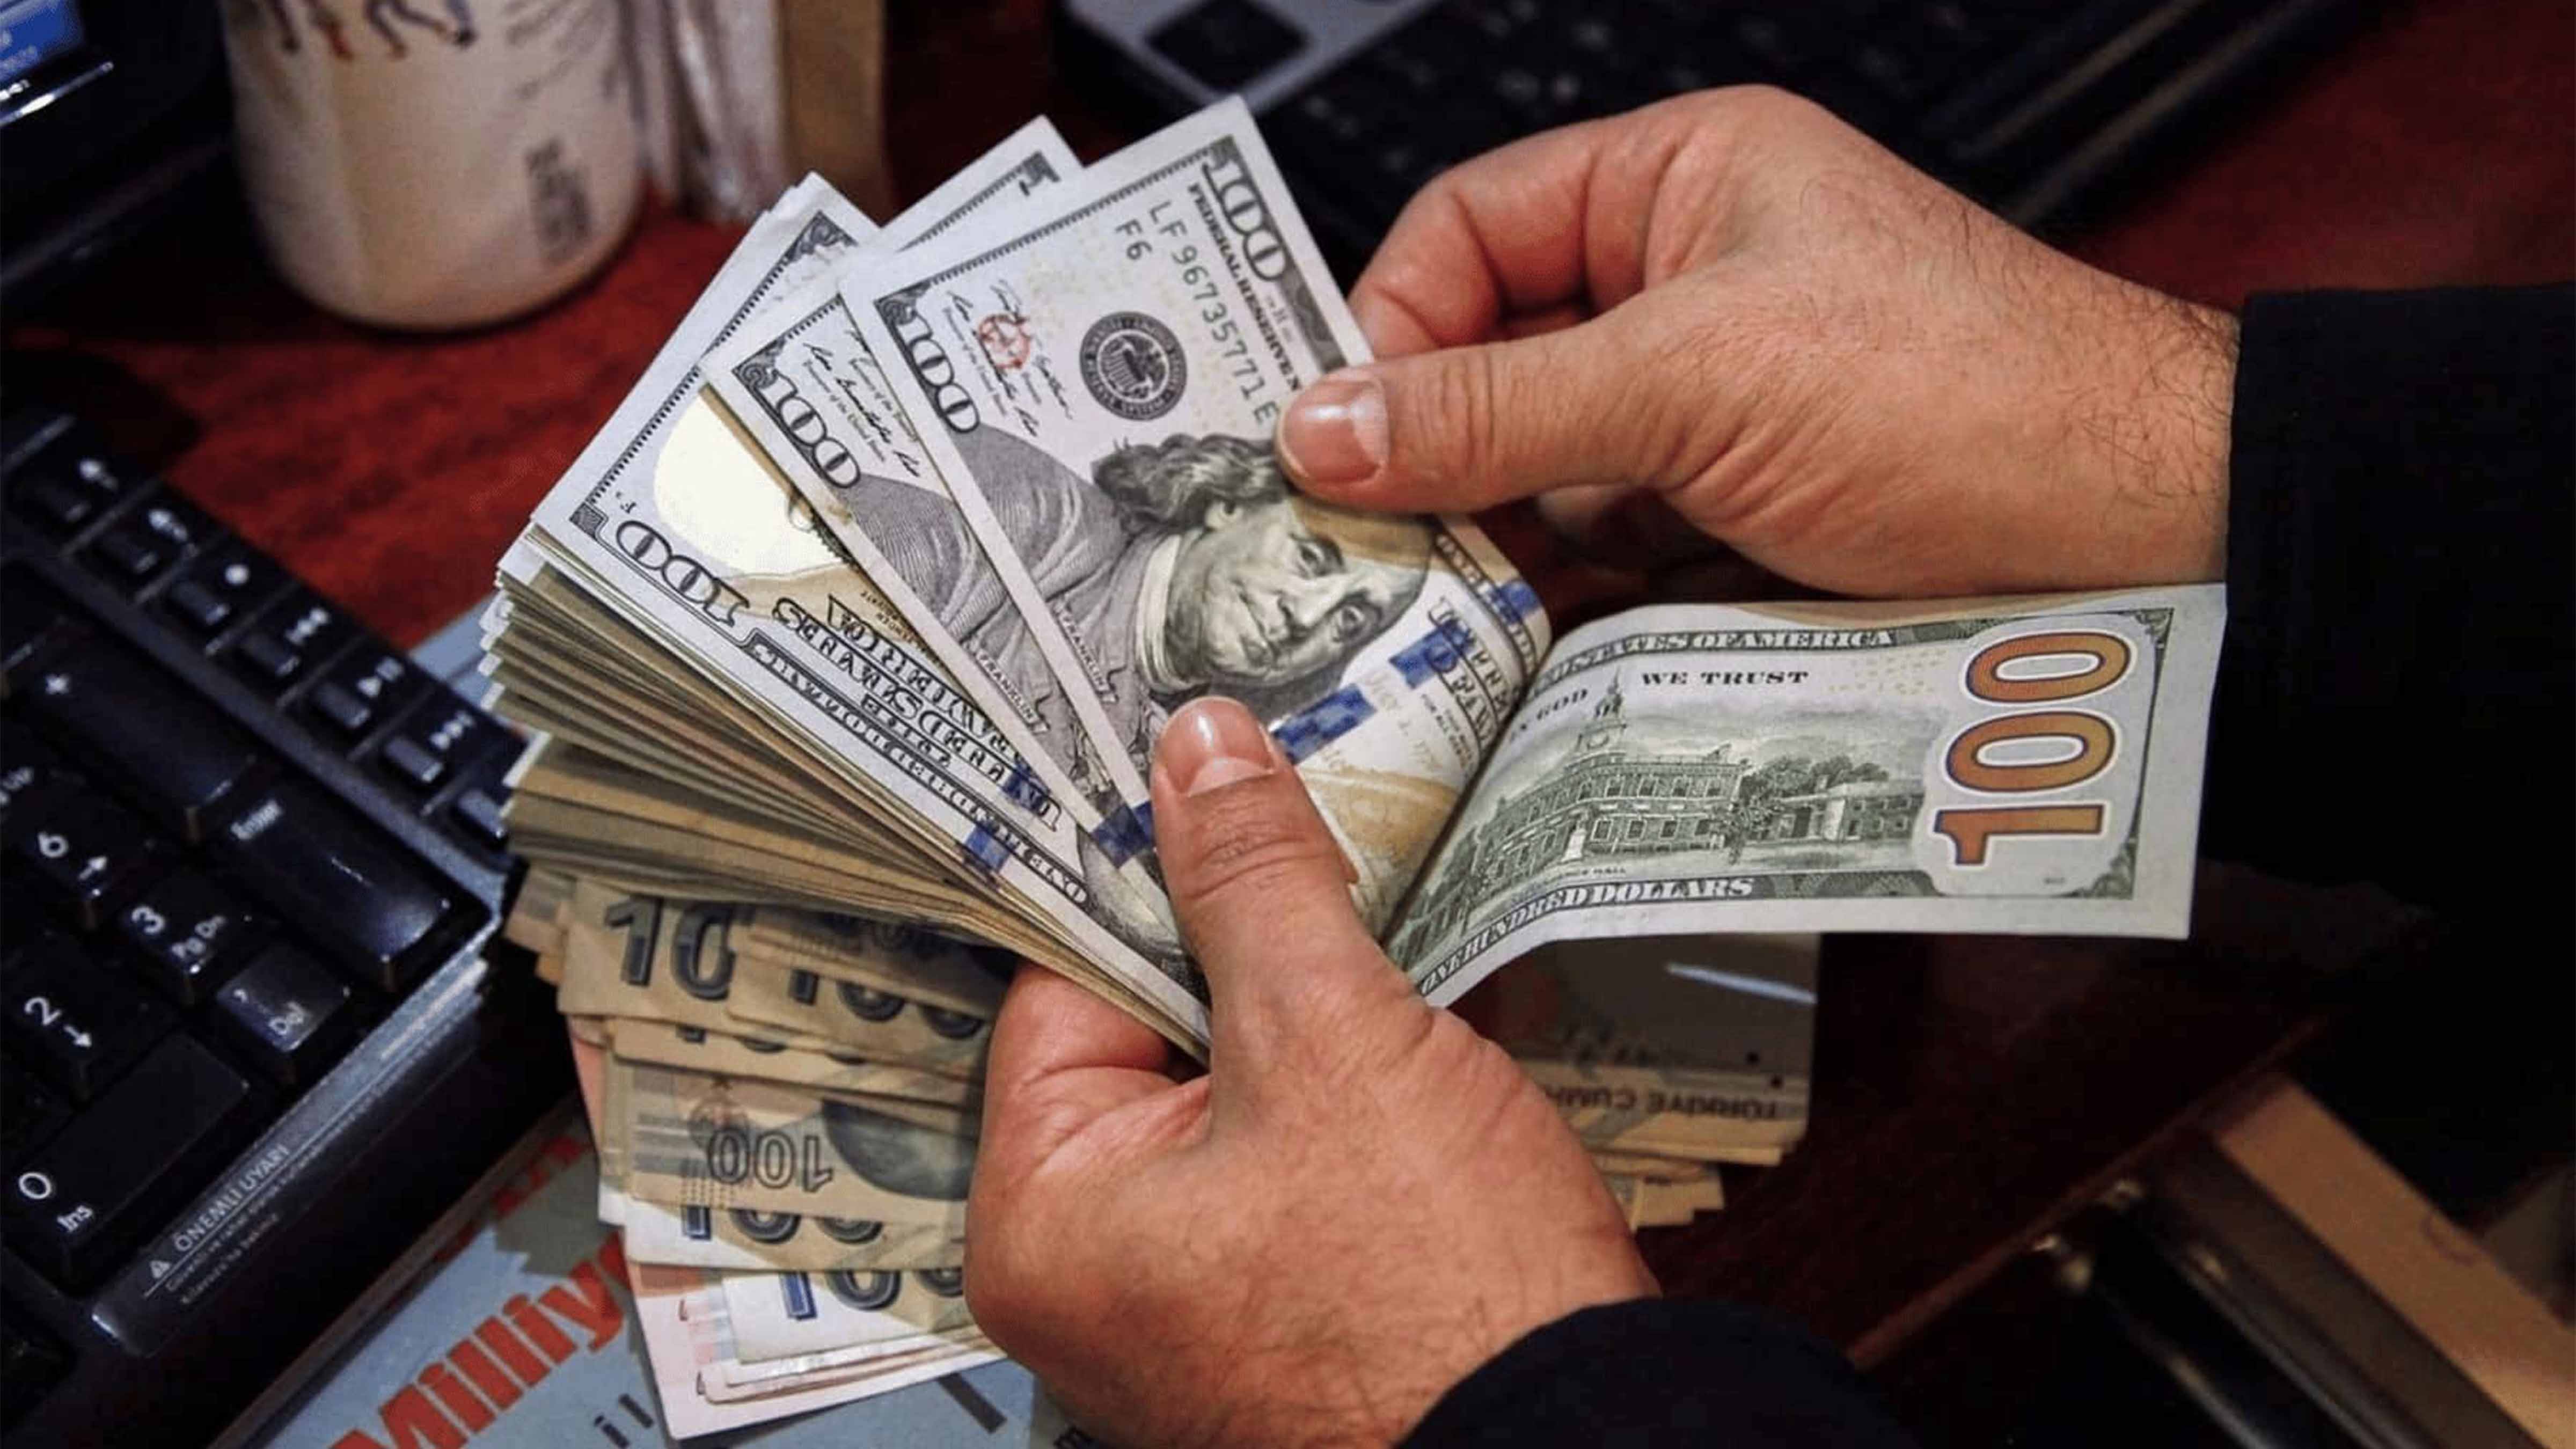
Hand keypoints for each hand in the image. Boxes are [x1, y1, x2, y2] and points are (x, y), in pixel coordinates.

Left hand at [967, 698, 1653, 1446]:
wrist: (1591, 1446)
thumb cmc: (1442, 1293)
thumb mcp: (1335, 1039)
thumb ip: (1254, 882)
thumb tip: (1197, 747)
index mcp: (1047, 1222)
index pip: (1065, 984)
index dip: (1149, 871)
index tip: (1207, 773)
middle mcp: (1096, 1276)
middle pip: (1149, 1034)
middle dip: (1246, 937)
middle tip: (1313, 822)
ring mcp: (1198, 1300)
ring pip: (1240, 1088)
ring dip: (1320, 1005)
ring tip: (1386, 921)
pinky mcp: (1295, 1304)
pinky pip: (1298, 1156)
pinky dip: (1359, 1086)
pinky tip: (1428, 1026)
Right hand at [1276, 88, 2237, 597]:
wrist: (2140, 536)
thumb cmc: (1968, 393)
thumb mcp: (1697, 377)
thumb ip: (1498, 403)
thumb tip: (1325, 426)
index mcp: (1681, 184)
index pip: (1469, 228)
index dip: (1388, 321)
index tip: (1332, 430)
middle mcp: (1686, 284)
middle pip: (1490, 356)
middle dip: (1428, 449)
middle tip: (1356, 541)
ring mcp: (1710, 408)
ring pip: (1541, 467)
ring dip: (1491, 537)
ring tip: (1434, 608)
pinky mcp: (1735, 518)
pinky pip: (1605, 548)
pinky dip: (1558, 596)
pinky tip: (1520, 643)